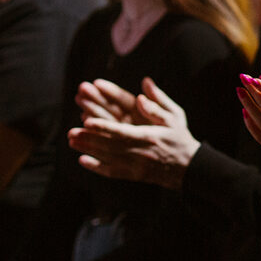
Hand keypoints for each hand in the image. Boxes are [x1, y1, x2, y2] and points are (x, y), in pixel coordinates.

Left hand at [68, 77, 200, 188]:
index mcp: (150, 137)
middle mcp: (141, 153)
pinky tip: (83, 160)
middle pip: (111, 146)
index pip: (123, 132)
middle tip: (70, 132)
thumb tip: (144, 85)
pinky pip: (113, 172)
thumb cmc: (180, 138)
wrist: (190, 168)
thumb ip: (158, 102)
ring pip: (108, 158)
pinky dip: (97, 167)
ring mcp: (136, 166)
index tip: (87, 121)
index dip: (104, 127)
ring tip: (72, 141)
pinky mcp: (134, 175)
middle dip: (90, 139)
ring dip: (89, 150)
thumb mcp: (175, 117)